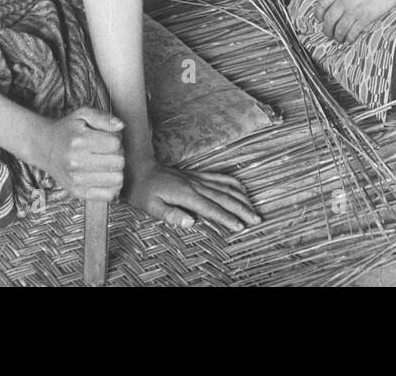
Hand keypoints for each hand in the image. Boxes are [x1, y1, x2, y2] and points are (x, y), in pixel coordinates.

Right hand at [35, 107, 124, 200]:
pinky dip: (112, 187)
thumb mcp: (83, 114)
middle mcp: (76, 161)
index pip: (115, 144)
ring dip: (116, 170)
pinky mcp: (77, 192)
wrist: (45, 147)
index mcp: (79, 140)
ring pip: (116, 179)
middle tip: (108, 151)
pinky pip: (107, 195)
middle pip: (118, 162)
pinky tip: (105, 177)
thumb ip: (103, 117)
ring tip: (106, 163)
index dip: (117, 139)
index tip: (109, 138)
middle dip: (118, 154)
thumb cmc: (68, 129)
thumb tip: (121, 126)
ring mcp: (75, 179)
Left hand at [124, 157, 259, 232]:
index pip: (211, 208)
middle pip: (224, 197)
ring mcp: (198, 178)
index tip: (240, 226)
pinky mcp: (197, 175)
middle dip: (241, 209)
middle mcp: (196, 185)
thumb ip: (171, 215)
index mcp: (186, 195)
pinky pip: (219, 177)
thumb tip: (191, 223)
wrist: (140, 168)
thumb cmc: (143, 191)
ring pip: (225, 187)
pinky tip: (242, 188)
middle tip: (255, 220)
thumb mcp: (151, 207)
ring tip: (253, 208)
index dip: (226, 218)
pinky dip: (233, 182)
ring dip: (241, 197)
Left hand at [318, 0, 395, 42]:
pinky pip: (352, 33)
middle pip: (328, 20)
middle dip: (327, 30)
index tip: (320, 20)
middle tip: (328, 33)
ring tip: (339, 39)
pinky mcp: (365, 17)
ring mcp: (353, 9)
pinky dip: (350, 39)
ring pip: (339, 29)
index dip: (319, 16)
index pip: (321, 5)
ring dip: (337, 37)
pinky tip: (350, 39)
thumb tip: (335, 0)